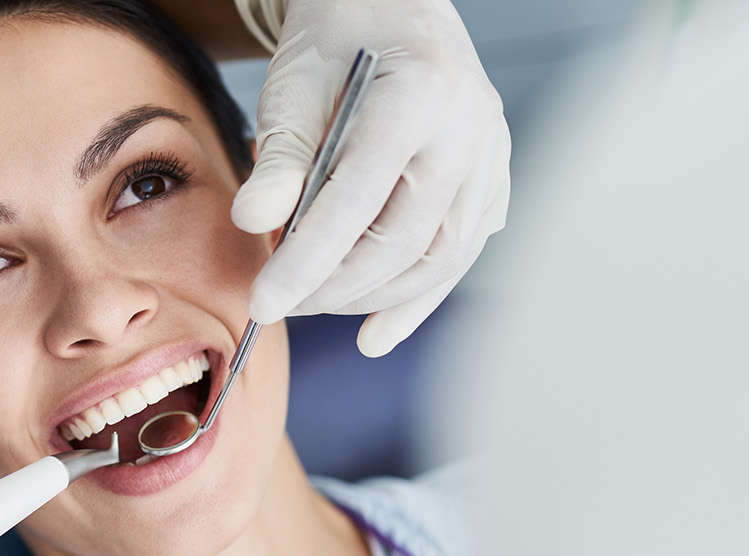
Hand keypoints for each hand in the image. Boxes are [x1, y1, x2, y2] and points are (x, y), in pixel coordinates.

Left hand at [234, 0, 510, 356]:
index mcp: (417, 93)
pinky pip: (461, 254)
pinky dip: (418, 299)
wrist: (390, 12)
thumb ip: (278, 156)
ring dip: (375, 298)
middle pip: (405, 239)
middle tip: (285, 304)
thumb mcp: (292, 86)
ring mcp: (491, 156)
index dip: (308, 261)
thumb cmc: (337, 45)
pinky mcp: (494, 180)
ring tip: (319, 307)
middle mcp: (469, 128)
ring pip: (441, 257)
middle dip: (338, 288)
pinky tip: (377, 330)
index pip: (357, 199)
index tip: (265, 303)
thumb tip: (255, 222)